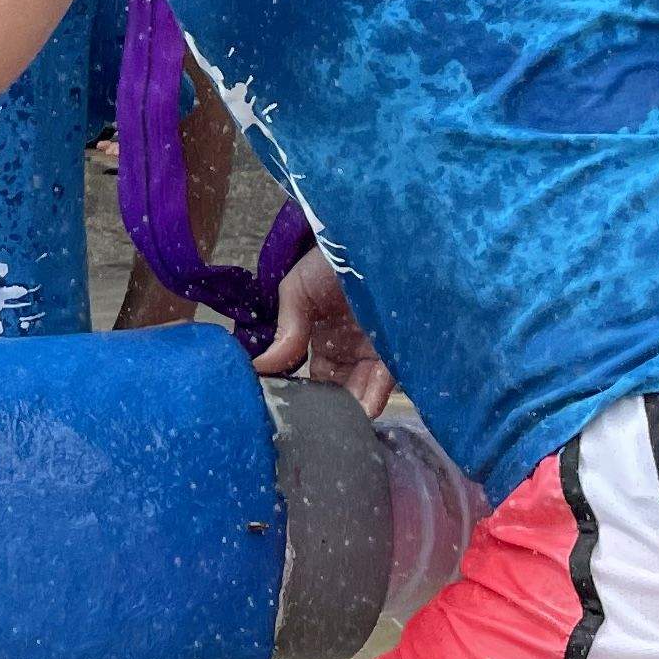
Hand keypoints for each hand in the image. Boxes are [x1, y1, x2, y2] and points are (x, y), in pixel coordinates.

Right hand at [256, 252, 393, 413]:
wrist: (373, 236)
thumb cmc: (332, 257)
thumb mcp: (298, 290)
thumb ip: (285, 331)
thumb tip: (260, 367)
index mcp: (324, 337)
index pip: (314, 375)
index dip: (302, 391)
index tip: (289, 406)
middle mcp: (350, 348)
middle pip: (339, 387)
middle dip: (330, 406)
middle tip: (317, 422)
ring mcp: (375, 349)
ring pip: (362, 387)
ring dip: (353, 405)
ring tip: (342, 422)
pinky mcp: (399, 347)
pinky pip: (388, 378)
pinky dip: (376, 394)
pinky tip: (364, 407)